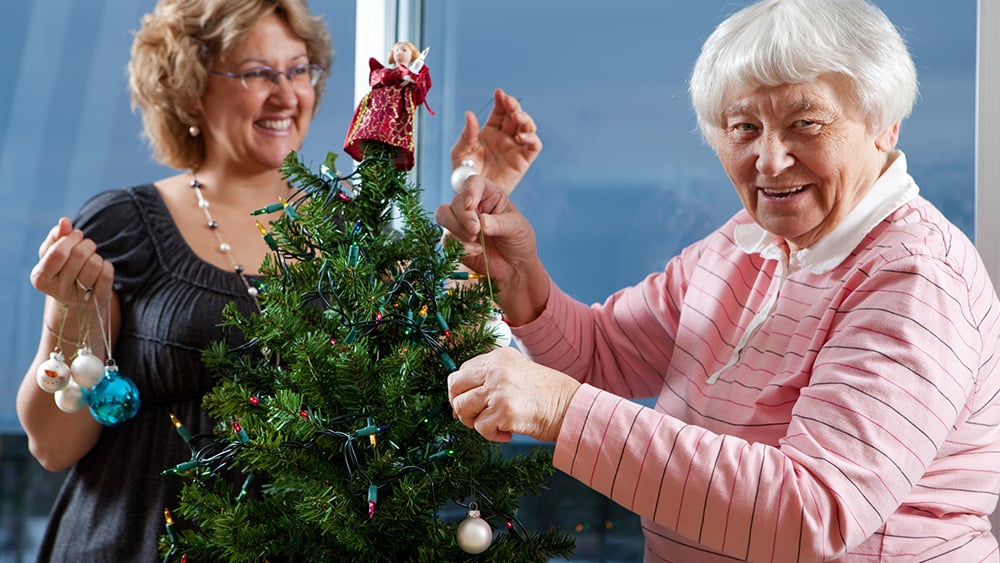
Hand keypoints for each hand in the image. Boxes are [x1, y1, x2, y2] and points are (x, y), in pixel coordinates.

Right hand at [29, 217, 113, 307]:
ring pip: (94, 264)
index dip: (71, 238)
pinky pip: (107, 275)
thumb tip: (64, 222)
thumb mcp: (53, 253)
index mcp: (40, 278)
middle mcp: (57, 291)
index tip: (77, 234)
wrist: (77, 299)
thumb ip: (57, 236)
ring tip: (92, 258)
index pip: (58, 253)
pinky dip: (107, 266)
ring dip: (96, 255)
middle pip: (78, 255)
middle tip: (87, 245)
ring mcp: (78, 298)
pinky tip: (101, 269)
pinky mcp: (97, 301)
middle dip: (86, 244)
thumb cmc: (63, 270)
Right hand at [434, 175, 547, 323]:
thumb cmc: (519, 241)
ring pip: (443, 215)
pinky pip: (446, 238)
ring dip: (456, 228)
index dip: (469, 191)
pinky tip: (476, 251)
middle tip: (475, 230)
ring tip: (475, 240)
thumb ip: (500, 223)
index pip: (473, 182)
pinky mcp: (454, 240)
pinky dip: (460, 245)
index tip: (471, 205)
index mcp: (489, 195)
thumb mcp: (517, 228)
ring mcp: (461, 222)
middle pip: (455, 201)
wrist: (514, 267)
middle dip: (463, 216)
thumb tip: (482, 222)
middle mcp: (472, 206)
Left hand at [448, 347, 580, 442]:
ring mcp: (499, 389)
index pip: (462, 371)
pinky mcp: (504, 410)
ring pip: (462, 408)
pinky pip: (480, 427)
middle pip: (454, 386)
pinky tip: (508, 433)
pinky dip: (491, 435)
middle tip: (474, 418)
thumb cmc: (545, 395)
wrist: (571, 407)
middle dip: (459, 405)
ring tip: (493, 425)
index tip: (470, 405)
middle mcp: (496, 369)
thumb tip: (458, 399)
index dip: (461, 391)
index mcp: (498, 357)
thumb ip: (490, 378)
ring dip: (474, 422)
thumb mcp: (517, 372)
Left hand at [451, 88, 540, 193]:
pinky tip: (521, 137)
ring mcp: (515, 148)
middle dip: (514, 106)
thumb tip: (470, 114)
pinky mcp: (523, 161)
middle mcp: (505, 137)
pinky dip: (531, 139)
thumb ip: (467, 135)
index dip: (501, 101)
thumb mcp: (461, 152)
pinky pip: (534, 147)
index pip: (499, 111)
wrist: (473, 196)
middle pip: (515, 116)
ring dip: (525, 119)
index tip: (499, 93)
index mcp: (490, 131)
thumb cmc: (464, 174)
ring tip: (517, 117)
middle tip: (509, 102)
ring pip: (527, 128)